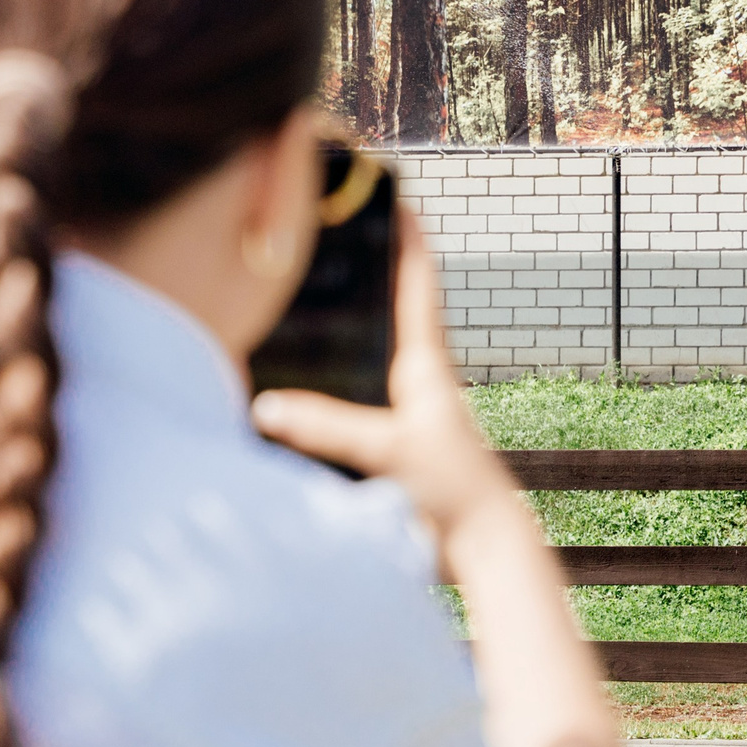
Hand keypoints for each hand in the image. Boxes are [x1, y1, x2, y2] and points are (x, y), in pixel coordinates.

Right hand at [251, 203, 507, 552]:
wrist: (482, 549)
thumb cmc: (453, 492)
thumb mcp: (388, 451)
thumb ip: (328, 427)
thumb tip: (264, 406)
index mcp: (426, 369)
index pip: (416, 288)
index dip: (408, 242)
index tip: (398, 198)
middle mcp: (418, 385)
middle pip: (391, 315)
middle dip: (369, 277)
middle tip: (341, 237)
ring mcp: (406, 417)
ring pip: (370, 359)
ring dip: (348, 331)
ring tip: (309, 301)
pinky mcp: (393, 451)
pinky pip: (353, 405)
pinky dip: (329, 385)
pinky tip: (296, 389)